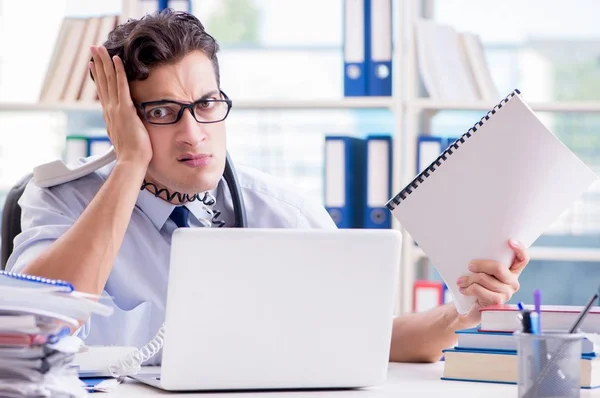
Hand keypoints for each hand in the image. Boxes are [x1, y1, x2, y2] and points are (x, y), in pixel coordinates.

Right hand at [89, 45, 152, 165]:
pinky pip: (121, 86)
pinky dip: (119, 71)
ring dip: (104, 62)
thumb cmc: (133, 154)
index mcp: (110, 116)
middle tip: (93, 49)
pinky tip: (116, 59)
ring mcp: (116, 109)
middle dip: (98, 64)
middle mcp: (109, 111)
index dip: (98, 77)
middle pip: (102, 82)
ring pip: (109, 80)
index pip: (103, 92)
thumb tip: (129, 124)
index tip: (94, 65)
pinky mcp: (125, 109)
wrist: (131, 162)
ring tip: (99, 48)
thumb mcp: (126, 137)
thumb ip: (125, 127)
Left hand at [455, 239, 529, 326]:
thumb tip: (474, 250)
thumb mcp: (482, 272)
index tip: (510, 241)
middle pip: (498, 268)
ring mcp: (506, 293)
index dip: (520, 249)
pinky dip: (467, 288)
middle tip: (469, 266)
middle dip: (480, 265)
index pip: (523, 259)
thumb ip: (485, 264)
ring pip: (484, 278)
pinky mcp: (497, 302)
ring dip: (468, 279)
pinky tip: (463, 289)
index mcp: (512, 272)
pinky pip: (479, 290)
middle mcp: (513, 282)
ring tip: (461, 281)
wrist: (470, 309)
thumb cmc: (476, 286)